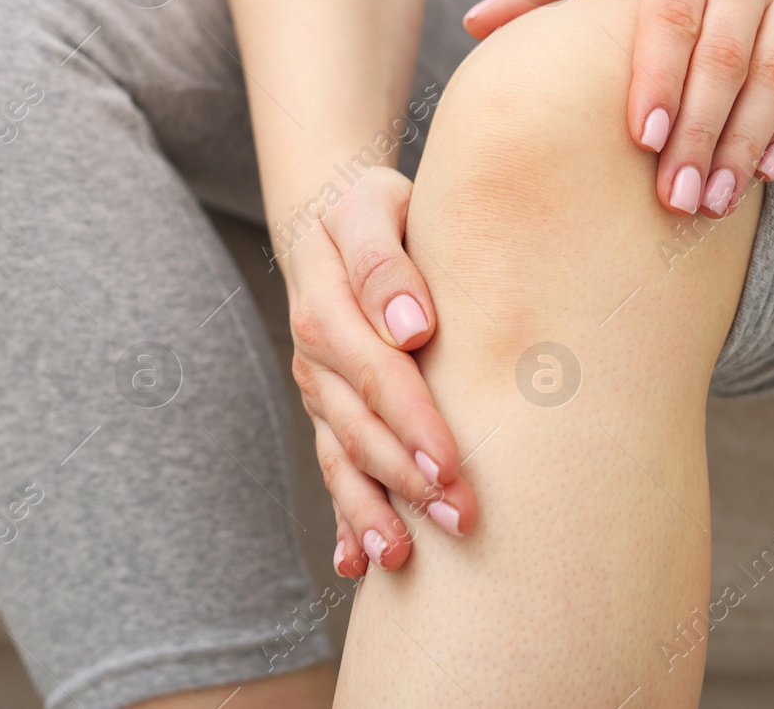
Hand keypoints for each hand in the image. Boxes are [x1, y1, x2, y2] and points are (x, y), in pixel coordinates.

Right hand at [281, 165, 476, 575]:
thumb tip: (412, 327)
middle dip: (405, 480)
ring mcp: (318, 388)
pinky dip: (342, 518)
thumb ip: (386, 261)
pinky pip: (332, 466)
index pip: (373, 371)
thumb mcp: (377, 205)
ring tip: (401, 559)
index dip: (411, 422)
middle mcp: (315, 354)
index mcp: (327, 303)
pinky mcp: (327, 410)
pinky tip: (354, 566)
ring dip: (371, 511)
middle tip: (458, 519)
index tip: (451, 462)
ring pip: (342, 457)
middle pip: (358, 426)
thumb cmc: (376, 209)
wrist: (334, 217)